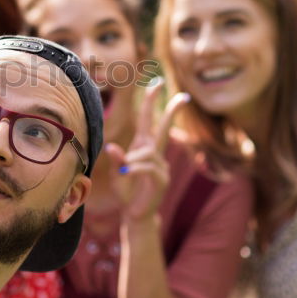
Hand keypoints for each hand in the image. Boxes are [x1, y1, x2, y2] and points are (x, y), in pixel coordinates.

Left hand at [106, 80, 189, 221]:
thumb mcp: (116, 174)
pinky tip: (126, 173)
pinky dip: (135, 168)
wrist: (136, 214)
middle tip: (184, 96)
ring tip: (124, 171)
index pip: (148, 120)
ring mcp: (161, 166)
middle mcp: (155, 154)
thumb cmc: (126, 191)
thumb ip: (115, 160)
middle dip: (172, 111)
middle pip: (165, 128)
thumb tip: (112, 147)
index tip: (157, 83)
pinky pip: (149, 167)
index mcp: (143, 147)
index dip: (150, 102)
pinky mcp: (162, 180)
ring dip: (133, 159)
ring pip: (149, 152)